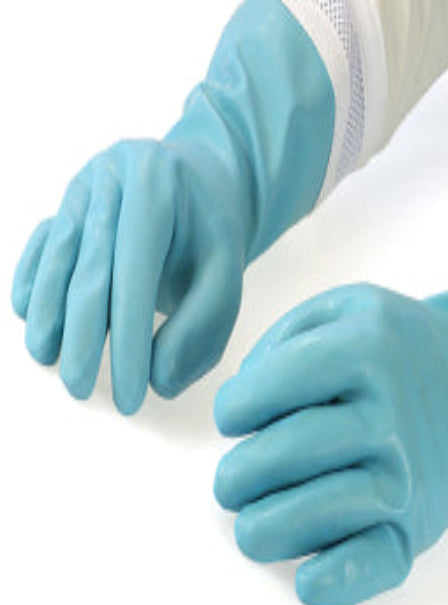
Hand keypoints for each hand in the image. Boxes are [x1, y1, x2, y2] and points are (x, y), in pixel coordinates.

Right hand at [12, 138, 248, 413]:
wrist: (201, 185)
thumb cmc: (214, 236)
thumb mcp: (227, 275)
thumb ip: (202, 327)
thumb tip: (161, 381)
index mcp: (157, 186)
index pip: (136, 274)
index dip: (128, 341)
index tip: (130, 395)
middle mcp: (113, 176)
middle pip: (90, 266)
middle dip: (82, 336)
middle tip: (80, 389)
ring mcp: (84, 185)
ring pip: (59, 256)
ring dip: (49, 313)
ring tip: (48, 358)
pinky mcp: (67, 202)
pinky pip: (44, 243)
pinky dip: (36, 281)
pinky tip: (32, 315)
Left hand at [213, 278, 447, 604]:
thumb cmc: (395, 348)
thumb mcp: (347, 307)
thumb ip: (286, 336)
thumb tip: (245, 396)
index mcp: (367, 349)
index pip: (274, 384)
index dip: (236, 406)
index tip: (233, 417)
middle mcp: (390, 414)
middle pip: (288, 451)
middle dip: (238, 473)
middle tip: (234, 478)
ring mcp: (407, 474)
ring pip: (319, 510)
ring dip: (264, 526)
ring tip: (252, 518)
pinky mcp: (417, 525)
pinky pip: (375, 562)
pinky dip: (335, 579)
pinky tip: (307, 578)